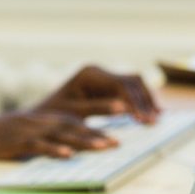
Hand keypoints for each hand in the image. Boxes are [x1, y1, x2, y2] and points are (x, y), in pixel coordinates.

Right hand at [0, 110, 116, 166]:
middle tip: (118, 142)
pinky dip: (53, 149)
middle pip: (73, 125)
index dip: (95, 127)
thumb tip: (66, 151)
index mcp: (41, 120)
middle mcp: (38, 121)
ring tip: (104, 146)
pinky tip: (68, 155)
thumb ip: (44, 142)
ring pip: (61, 133)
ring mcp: (27, 130)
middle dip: (97, 133)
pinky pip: (37, 145)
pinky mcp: (15, 141)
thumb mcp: (23, 139)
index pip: (74, 122)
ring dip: (84, 140)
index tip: (116, 134)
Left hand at [30, 65, 160, 124]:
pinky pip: (130, 91)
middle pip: (132, 81)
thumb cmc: (51, 118)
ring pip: (135, 84)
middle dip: (145, 101)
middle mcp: (99, 71)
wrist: (38, 118)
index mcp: (90, 74)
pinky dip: (141, 102)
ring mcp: (103, 77)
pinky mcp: (106, 87)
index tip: (144, 121)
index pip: (121, 85)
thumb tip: (125, 107)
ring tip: (156, 119)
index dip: (136, 102)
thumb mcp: (73, 114)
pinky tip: (149, 115)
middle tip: (154, 122)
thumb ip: (99, 108)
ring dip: (146, 100)